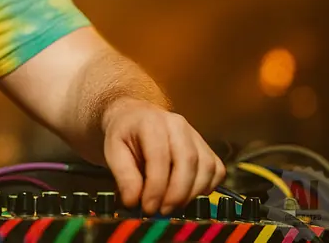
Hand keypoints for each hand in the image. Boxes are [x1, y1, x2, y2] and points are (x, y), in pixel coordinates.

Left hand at [102, 99, 225, 214]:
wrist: (135, 118)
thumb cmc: (124, 135)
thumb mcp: (112, 151)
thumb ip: (123, 176)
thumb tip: (133, 201)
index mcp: (151, 122)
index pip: (160, 156)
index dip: (156, 187)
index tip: (148, 207)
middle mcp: (177, 125)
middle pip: (188, 161)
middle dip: (176, 193)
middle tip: (162, 211)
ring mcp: (195, 134)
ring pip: (206, 167)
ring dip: (191, 193)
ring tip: (172, 206)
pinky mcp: (205, 147)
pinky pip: (216, 170)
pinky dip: (206, 187)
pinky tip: (187, 195)